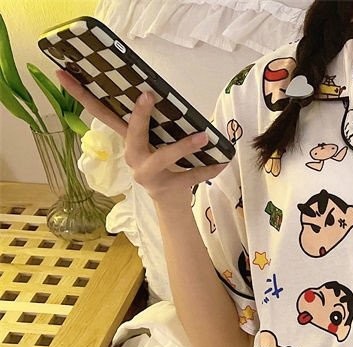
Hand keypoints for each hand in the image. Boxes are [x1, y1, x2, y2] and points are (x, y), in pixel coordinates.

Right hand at [55, 69, 227, 205]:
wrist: (171, 203)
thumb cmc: (163, 165)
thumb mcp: (154, 144)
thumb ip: (153, 124)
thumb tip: (157, 93)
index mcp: (128, 142)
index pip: (101, 114)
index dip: (82, 95)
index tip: (66, 74)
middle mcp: (133, 158)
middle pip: (132, 134)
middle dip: (139, 116)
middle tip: (148, 95)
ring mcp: (149, 175)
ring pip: (164, 157)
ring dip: (184, 146)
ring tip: (204, 135)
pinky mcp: (169, 188)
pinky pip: (191, 176)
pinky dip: (208, 169)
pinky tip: (223, 162)